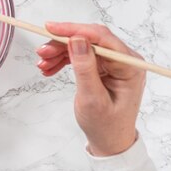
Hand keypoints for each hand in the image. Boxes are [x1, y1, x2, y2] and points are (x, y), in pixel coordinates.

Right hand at [36, 22, 145, 156]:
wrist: (109, 141)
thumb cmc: (106, 125)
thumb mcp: (92, 99)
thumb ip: (85, 68)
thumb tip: (77, 40)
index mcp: (129, 66)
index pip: (101, 37)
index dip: (74, 30)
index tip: (51, 28)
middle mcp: (123, 60)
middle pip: (89, 39)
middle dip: (63, 43)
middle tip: (41, 52)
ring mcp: (113, 63)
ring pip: (82, 46)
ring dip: (60, 52)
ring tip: (42, 63)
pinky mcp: (103, 67)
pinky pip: (81, 55)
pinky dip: (64, 59)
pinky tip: (50, 67)